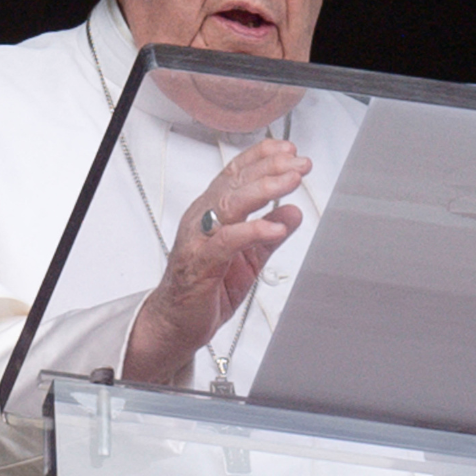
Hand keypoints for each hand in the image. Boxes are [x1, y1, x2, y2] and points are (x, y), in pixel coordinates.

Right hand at [122, 139, 310, 383]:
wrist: (176, 324)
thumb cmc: (206, 288)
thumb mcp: (249, 257)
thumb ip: (270, 234)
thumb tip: (294, 212)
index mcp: (211, 212)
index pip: (235, 174)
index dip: (261, 157)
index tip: (289, 150)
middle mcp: (203, 219)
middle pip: (236, 183)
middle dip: (270, 169)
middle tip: (299, 164)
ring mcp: (199, 239)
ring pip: (230, 203)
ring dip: (264, 189)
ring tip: (291, 183)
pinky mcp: (200, 262)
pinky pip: (227, 240)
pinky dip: (252, 231)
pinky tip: (275, 227)